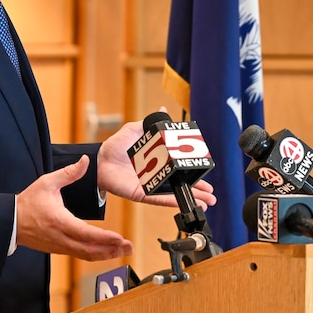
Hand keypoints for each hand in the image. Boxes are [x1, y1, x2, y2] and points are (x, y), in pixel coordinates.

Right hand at [16, 156, 133, 260]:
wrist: (9, 221)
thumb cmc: (28, 202)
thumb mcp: (47, 182)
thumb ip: (69, 173)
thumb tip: (85, 161)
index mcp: (59, 221)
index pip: (85, 233)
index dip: (104, 238)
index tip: (120, 238)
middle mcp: (60, 238)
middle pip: (89, 249)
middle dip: (111, 249)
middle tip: (130, 247)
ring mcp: (59, 246)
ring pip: (86, 254)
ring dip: (105, 254)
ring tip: (123, 250)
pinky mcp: (58, 249)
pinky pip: (80, 254)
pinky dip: (95, 254)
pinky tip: (107, 252)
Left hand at [96, 115, 217, 209]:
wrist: (100, 159)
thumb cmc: (115, 146)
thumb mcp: (135, 130)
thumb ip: (150, 123)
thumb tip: (163, 110)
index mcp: (159, 160)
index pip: (180, 167)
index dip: (194, 170)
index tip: (206, 172)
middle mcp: (158, 174)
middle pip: (182, 183)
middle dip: (198, 190)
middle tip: (213, 195)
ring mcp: (151, 185)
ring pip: (175, 194)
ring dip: (191, 198)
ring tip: (207, 202)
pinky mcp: (143, 193)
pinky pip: (159, 199)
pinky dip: (173, 201)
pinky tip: (185, 203)